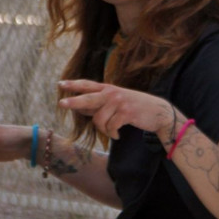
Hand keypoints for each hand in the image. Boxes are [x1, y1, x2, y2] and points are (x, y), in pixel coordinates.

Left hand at [58, 80, 178, 141]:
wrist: (158, 112)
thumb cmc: (133, 108)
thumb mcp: (115, 103)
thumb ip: (98, 104)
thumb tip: (78, 109)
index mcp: (108, 89)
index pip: (87, 85)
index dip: (73, 84)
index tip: (60, 84)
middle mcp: (112, 93)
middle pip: (88, 98)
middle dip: (74, 102)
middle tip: (60, 104)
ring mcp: (119, 102)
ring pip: (99, 120)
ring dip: (104, 130)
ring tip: (112, 131)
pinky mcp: (126, 112)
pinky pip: (111, 127)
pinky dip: (112, 134)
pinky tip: (118, 134)